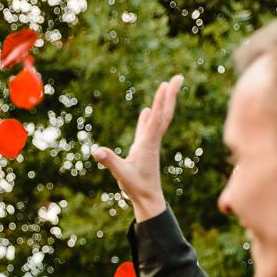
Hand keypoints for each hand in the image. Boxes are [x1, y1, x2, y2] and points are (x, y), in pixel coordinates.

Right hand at [90, 73, 181, 221]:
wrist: (148, 199)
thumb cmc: (137, 187)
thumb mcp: (122, 175)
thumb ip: (110, 162)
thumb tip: (97, 151)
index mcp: (148, 144)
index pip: (156, 119)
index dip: (160, 102)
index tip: (166, 84)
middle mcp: (152, 141)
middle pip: (164, 114)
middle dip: (171, 95)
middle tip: (179, 77)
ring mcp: (149, 144)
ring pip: (158, 119)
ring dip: (163, 102)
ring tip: (168, 86)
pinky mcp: (144, 149)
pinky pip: (148, 128)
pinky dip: (149, 117)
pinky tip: (147, 110)